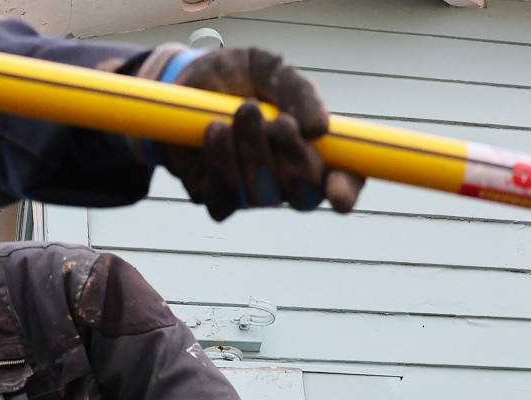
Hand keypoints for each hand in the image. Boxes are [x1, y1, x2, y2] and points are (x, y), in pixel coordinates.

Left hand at [142, 46, 363, 220]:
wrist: (186, 79)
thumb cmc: (238, 75)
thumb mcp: (271, 68)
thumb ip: (298, 91)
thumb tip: (319, 129)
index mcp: (316, 149)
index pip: (344, 181)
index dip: (345, 191)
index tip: (337, 192)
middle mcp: (288, 179)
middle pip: (303, 195)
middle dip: (291, 158)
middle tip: (278, 121)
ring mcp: (254, 192)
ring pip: (262, 196)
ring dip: (252, 152)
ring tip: (242, 111)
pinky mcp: (218, 197)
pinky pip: (225, 199)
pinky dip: (221, 163)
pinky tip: (215, 132)